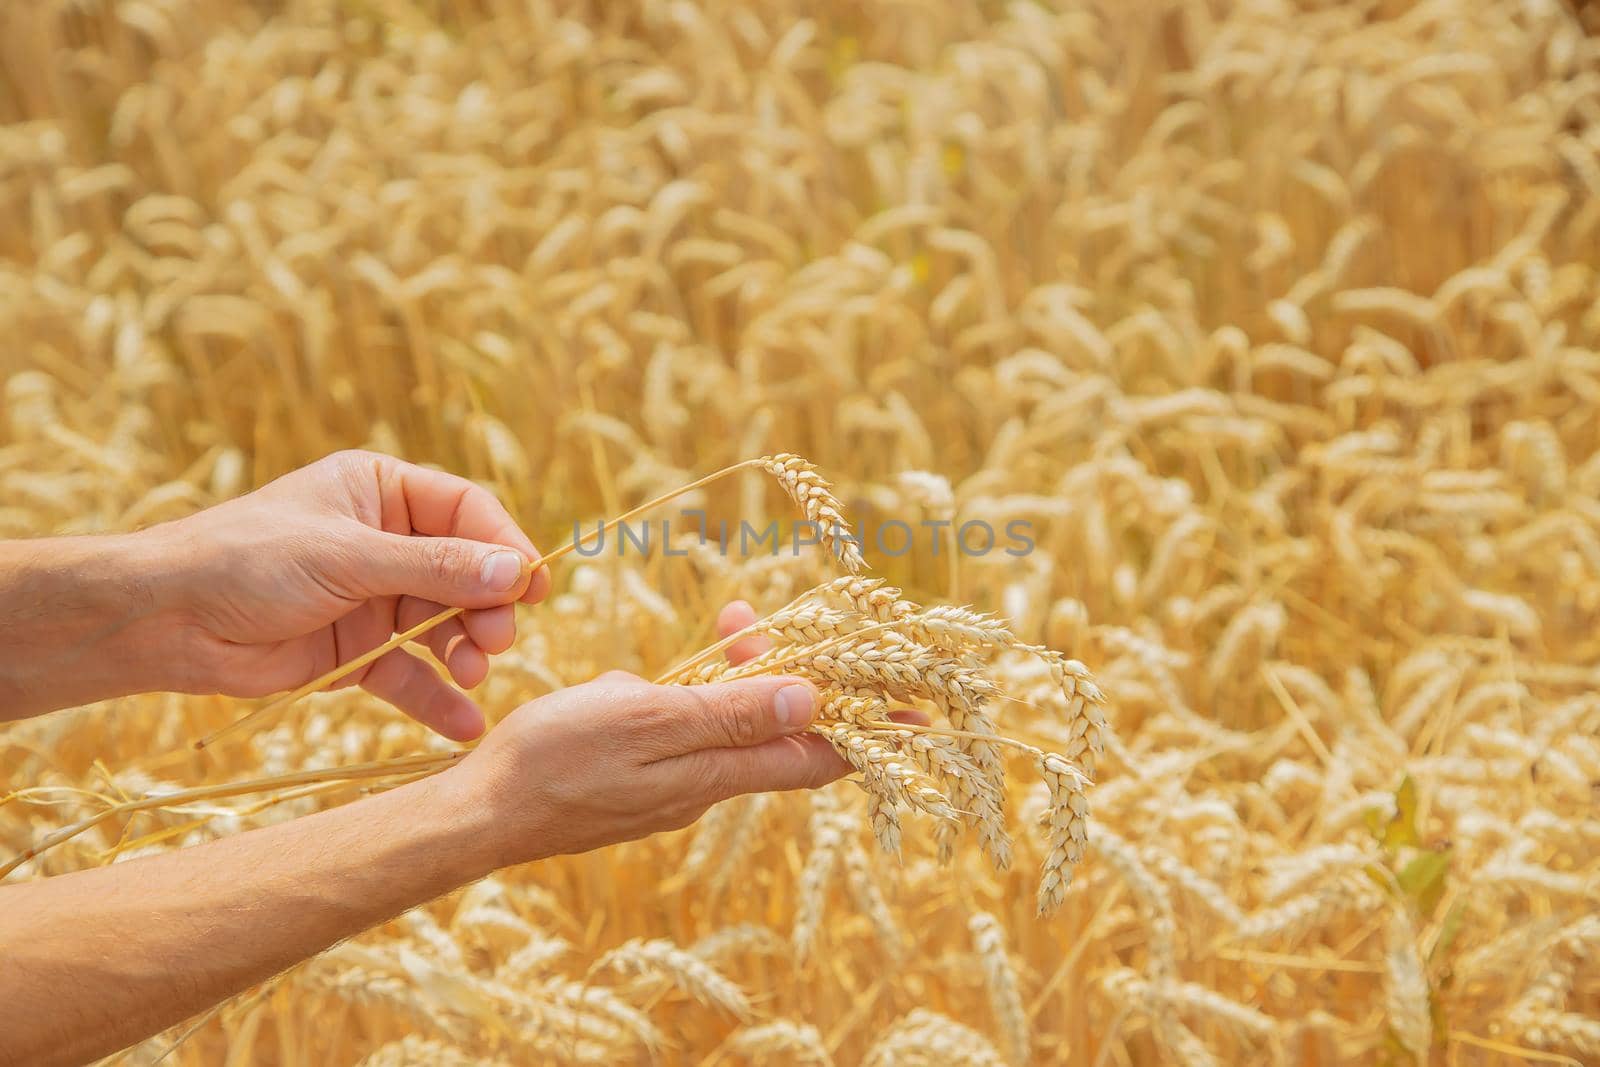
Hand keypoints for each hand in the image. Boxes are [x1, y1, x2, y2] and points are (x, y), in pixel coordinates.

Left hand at [150, 450, 549, 739]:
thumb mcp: (347, 556)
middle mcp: (385, 542)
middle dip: (486, 608)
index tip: (534, 587)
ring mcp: (373, 599)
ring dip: (465, 652)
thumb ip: (435, 567)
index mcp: (381, 493)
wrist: (166, 622)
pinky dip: (436, 698)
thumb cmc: (247, 561)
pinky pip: (411, 674)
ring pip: (444, 626)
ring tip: (471, 673)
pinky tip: (463, 723)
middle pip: (465, 573)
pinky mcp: (357, 653)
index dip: (505, 547)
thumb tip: (516, 571)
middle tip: (496, 640)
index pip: (466, 513)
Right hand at [448, 600, 922, 866]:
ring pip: (742, 724)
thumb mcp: (644, 721)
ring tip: (741, 623)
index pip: (818, 755)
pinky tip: (691, 660)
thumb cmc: (556, 759)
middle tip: (839, 640)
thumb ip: (726, 712)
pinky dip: (712, 690)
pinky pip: (703, 728)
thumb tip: (810, 699)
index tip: (924, 716)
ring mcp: (678, 781)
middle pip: (787, 734)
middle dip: (816, 684)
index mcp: (716, 771)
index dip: (873, 734)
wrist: (482, 811)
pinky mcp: (649, 773)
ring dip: (755, 674)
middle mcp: (709, 783)